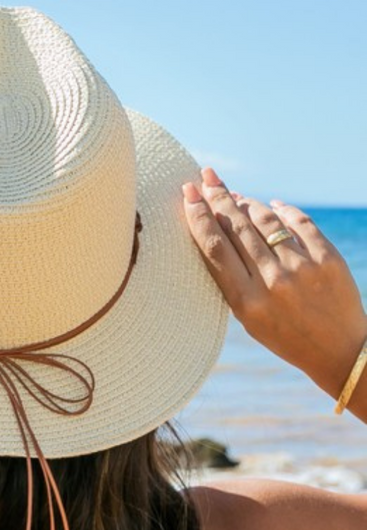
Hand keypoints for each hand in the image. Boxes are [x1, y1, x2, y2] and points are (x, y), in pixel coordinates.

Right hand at [183, 167, 366, 417]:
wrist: (340, 352)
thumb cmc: (285, 336)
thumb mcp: (248, 319)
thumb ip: (232, 280)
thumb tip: (218, 231)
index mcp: (245, 301)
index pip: (214, 247)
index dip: (198, 216)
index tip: (189, 194)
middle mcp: (271, 281)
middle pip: (236, 227)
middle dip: (217, 198)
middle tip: (204, 177)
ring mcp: (301, 268)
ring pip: (265, 221)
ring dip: (245, 202)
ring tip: (232, 193)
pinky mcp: (328, 259)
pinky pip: (300, 223)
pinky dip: (283, 210)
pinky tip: (272, 204)